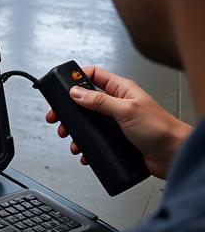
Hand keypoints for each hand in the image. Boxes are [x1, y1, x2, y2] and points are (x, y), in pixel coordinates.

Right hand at [46, 65, 191, 179]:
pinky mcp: (117, 140)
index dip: (76, 78)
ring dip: (75, 129)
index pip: (93, 75)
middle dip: (68, 109)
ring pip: (88, 122)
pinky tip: (83, 150)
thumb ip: (100, 100)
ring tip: (68, 136)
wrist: (175, 155)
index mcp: (121, 90)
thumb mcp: (127, 110)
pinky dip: (85, 145)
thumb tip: (76, 92)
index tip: (61, 85)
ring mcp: (116, 122)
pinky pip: (95, 140)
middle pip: (84, 100)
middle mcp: (117, 104)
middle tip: (56, 116)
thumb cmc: (161, 129)